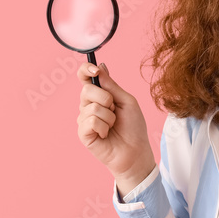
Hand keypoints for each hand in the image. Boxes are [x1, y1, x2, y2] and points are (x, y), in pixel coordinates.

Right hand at [76, 62, 155, 181]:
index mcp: (99, 95)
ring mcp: (84, 119)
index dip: (85, 70)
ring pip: (92, 106)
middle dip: (106, 99)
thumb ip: (111, 85)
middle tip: (115, 110)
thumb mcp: (126, 101)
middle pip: (87, 89)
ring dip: (109, 116)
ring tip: (113, 125)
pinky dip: (103, 127)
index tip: (94, 70)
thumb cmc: (133, 127)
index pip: (84, 77)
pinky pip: (91, 121)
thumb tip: (100, 66)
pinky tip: (106, 134)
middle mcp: (88, 105)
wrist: (136, 151)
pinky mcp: (83, 133)